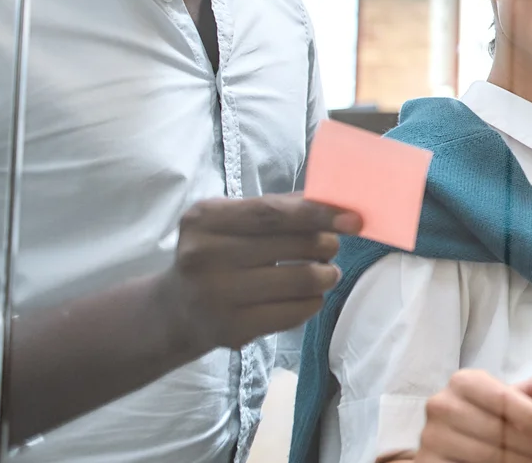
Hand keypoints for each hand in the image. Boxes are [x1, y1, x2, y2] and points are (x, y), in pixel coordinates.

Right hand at [154, 194, 359, 353]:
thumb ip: (279, 207)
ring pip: (303, 280)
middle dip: (327, 245)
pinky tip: (307, 296)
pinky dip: (314, 301)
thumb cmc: (219, 253)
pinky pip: (297, 311)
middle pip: (294, 246)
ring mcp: (216, 295)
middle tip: (331, 247)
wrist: (177, 309)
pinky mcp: (233, 329)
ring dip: (327, 275)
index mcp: (205, 219)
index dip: (318, 214)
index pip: (273, 213)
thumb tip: (336, 202)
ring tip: (325, 272)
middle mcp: (204, 256)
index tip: (353, 219)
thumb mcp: (233, 221)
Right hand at [414, 372, 531, 462]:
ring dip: (520, 461)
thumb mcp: (502, 399)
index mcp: (463, 382)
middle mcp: (441, 405)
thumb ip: (525, 394)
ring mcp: (431, 436)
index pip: (503, 399)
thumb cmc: (483, 414)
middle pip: (497, 429)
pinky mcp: (428, 462)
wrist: (449, 437)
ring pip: (486, 454)